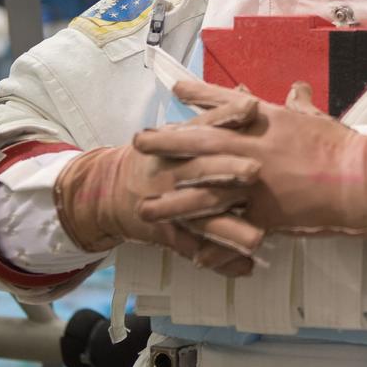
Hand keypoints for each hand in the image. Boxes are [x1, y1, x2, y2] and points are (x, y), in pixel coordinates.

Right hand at [54, 105, 265, 275]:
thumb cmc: (156, 157)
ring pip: (200, 217)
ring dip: (229, 229)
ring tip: (258, 239)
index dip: (225, 114)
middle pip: (200, 168)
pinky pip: (196, 250)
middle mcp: (171, 171)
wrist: (108, 190)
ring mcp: (168, 206)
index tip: (251, 106)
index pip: (203, 124)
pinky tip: (244, 269)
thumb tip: (251, 96)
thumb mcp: (178, 132)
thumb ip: (214, 116)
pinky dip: (221, 262)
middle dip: (225, 169)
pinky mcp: (168, 234)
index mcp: (176, 143)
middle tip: (254, 170)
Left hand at [133, 78, 366, 245]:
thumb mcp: (317, 118)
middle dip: (166, 142)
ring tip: (144, 204)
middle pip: (198, 141)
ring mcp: (253, 180)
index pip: (224, 102)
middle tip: (138, 143)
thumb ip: (300, 104)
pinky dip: (205, 235)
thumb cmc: (342, 145)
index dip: (197, 95)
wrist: (359, 180)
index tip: (174, 89)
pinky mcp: (261, 212)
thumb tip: (295, 89)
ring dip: (170, 197)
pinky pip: (227, 224)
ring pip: (202, 187)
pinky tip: (183, 243)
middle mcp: (252, 146)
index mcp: (266, 119)